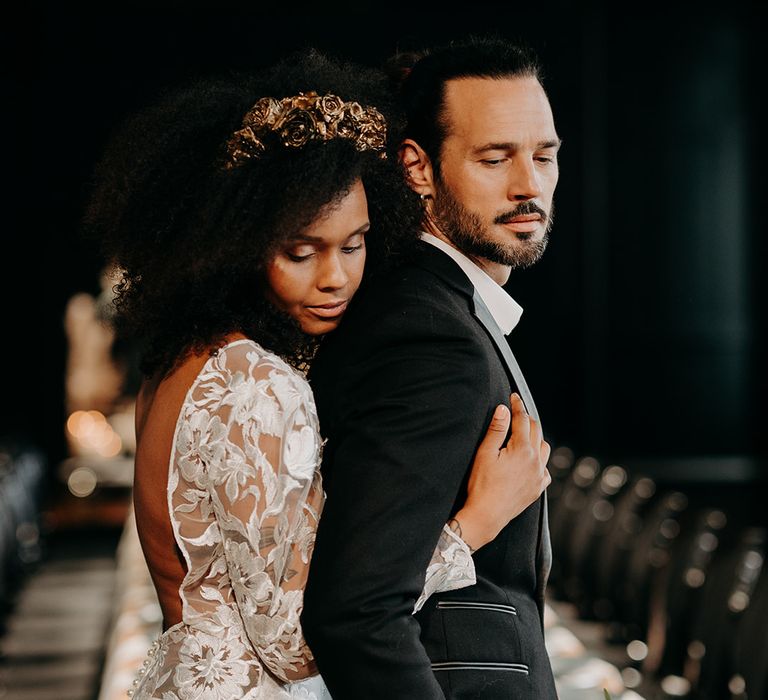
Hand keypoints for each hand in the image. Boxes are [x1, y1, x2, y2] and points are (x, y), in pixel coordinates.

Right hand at [451, 393, 550, 551]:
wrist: (486, 516)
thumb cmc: (481, 484)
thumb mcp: (485, 453)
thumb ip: (496, 429)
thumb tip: (504, 409)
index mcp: (522, 450)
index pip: (522, 420)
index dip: (517, 406)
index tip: (513, 397)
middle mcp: (536, 461)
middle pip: (535, 430)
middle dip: (526, 418)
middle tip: (516, 411)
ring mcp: (539, 476)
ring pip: (544, 448)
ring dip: (535, 437)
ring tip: (523, 434)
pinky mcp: (537, 489)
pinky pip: (544, 468)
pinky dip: (539, 459)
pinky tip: (529, 461)